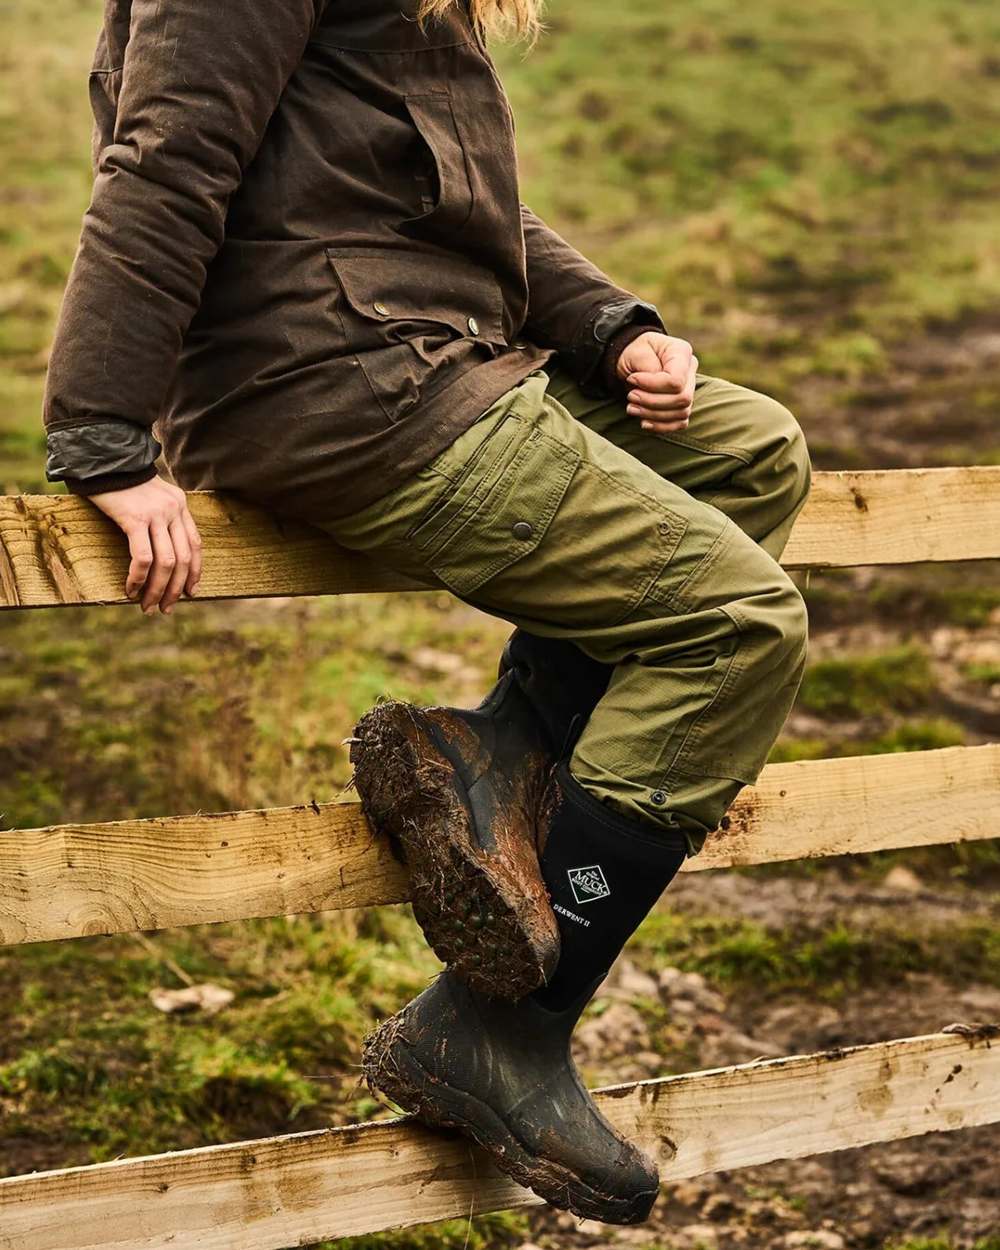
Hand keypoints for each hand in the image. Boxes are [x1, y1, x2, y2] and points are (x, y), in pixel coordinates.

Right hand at [89, 477, 202, 614]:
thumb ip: (160, 518)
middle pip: (182, 559)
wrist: (102, 458)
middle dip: (175, 589)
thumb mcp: (150, 497)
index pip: (195, 546)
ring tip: (147, 606)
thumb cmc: (121, 482)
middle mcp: (173, 510)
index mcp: (180, 506)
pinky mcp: (135, 518)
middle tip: (165, 608)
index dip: (194, 572)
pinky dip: (138, 578)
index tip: (189, 593)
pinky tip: (130, 589)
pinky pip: (142, 557)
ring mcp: (156, 514)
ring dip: (157, 589)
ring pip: (165, 562)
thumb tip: (161, 554)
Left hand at [617, 332, 697, 433]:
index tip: (632, 379)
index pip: (676, 381)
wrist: (632, 359)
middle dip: (652, 402)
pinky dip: (661, 426)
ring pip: (681, 413)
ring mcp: (689, 389)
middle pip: (682, 399)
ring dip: (653, 415)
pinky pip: (680, 423)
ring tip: (631, 408)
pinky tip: (644, 422)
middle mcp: (690, 371)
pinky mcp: (682, 405)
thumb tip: (651, 387)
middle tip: (630, 397)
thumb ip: (647, 367)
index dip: (652, 386)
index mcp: (682, 353)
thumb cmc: (634, 352)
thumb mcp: (636, 352)